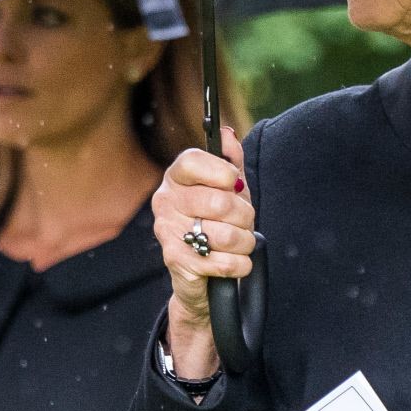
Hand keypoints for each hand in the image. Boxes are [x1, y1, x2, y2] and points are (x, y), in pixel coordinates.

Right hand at [152, 125, 252, 377]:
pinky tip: (235, 263)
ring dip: (245, 242)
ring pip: (225, 234)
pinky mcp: (177, 262)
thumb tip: (227, 135)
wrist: (204, 276)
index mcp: (176, 179)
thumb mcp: (228, 191)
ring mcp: (168, 232)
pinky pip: (224, 262)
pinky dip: (240, 264)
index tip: (236, 182)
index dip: (220, 171)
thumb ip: (230, 162)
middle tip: (244, 222)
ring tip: (240, 243)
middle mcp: (165, 202)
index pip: (191, 161)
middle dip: (244, 216)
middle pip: (218, 202)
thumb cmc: (216, 225)